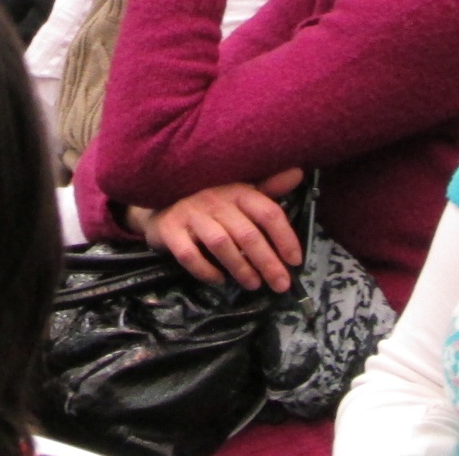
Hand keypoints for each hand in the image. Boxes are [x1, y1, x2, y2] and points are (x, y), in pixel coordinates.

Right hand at [137, 169, 306, 290]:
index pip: (267, 212)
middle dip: (268, 262)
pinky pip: (189, 254)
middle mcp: (215, 199)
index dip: (285, 237)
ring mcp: (190, 214)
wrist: (160, 201)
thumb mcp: (238, 190)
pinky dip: (206, 270)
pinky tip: (218, 280)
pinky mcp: (170, 230)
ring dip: (240, 268)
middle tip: (281, 285)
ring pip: (220, 243)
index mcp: (237, 190)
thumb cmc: (208, 201)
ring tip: (254, 284)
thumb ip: (268, 188)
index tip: (295, 261)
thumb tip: (298, 172)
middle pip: (247, 233)